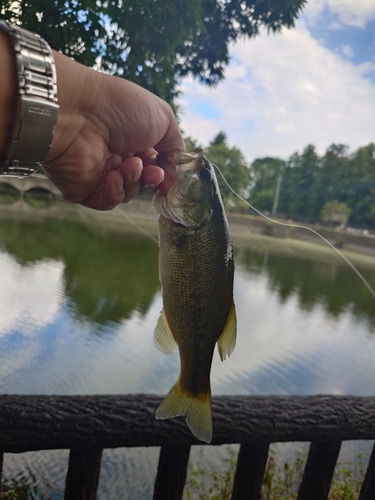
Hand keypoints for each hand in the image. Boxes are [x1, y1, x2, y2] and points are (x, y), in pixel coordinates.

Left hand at [43, 51, 184, 209]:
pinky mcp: (83, 189)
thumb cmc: (121, 108)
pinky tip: (114, 176)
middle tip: (153, 171)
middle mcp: (116, 155)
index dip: (164, 170)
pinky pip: (107, 202)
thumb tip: (176, 176)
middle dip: (151, 178)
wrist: (78, 112)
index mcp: (133, 138)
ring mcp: (99, 173)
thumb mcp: (163, 120)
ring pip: (128, 192)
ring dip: (134, 181)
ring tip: (131, 164)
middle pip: (143, 181)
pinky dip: (116, 192)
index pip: (154, 163)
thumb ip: (175, 148)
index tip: (170, 173)